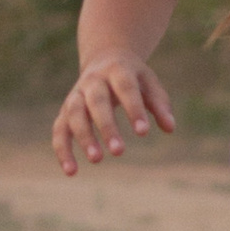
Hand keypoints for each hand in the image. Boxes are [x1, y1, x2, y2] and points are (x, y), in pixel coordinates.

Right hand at [51, 53, 175, 174]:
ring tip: (97, 160)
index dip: (133, 109)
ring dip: (83, 137)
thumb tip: (170, 128)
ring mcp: (76, 95)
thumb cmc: (132, 77)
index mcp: (117, 70)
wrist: (104, 58)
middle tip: (119, 152)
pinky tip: (72, 171)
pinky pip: (59, 130)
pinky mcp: (65, 111)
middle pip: (96, 102)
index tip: (143, 133)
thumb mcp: (149, 83)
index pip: (125, 88)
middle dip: (106, 126)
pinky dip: (62, 150)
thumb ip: (160, 104)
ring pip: (74, 114)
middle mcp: (92, 81)